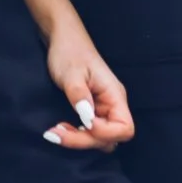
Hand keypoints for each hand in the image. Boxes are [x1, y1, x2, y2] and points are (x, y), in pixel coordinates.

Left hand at [41, 16, 135, 151]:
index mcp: (115, 95)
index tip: (82, 122)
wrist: (63, 41)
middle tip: (56, 132)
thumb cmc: (69, 52)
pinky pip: (90, 134)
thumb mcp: (71, 73)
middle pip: (111, 139)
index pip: (125, 128)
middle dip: (84, 140)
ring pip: (100, 140)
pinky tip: (61, 129)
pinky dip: (76, 136)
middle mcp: (113, 106)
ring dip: (79, 141)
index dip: (105, 133)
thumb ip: (79, 95)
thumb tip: (87, 119)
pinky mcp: (93, 113)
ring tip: (57, 131)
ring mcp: (103, 110)